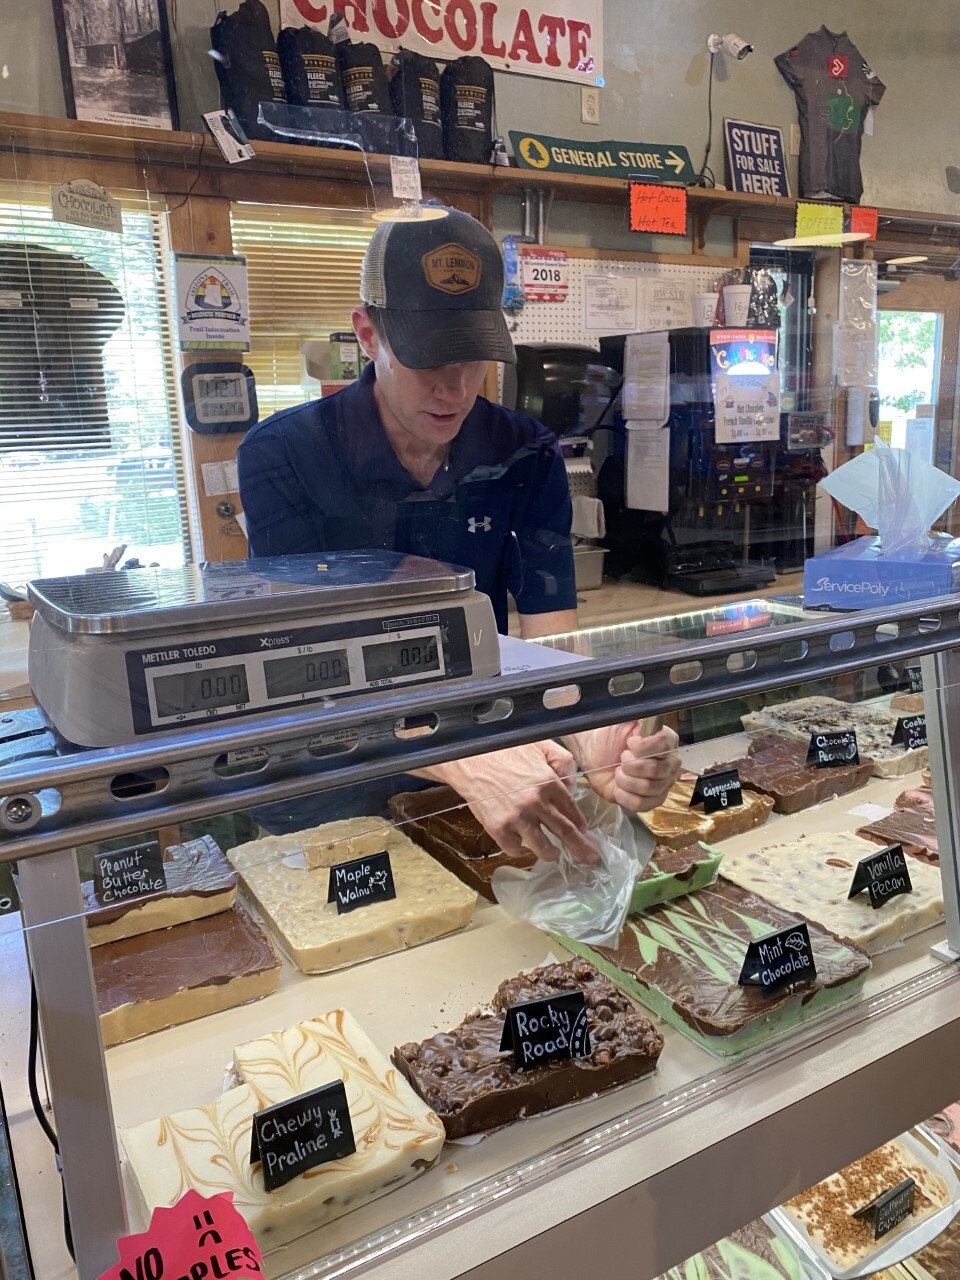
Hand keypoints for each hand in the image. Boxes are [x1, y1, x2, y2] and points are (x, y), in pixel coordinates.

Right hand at [421, 741, 597, 862]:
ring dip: (551, 854)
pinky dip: (519, 849)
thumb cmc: (503, 750)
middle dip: (581, 849)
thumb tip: (571, 784)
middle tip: (591, 859)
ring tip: (552, 854)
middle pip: (566, 833)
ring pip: (543, 848)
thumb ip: (560, 760)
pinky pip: (515, 849)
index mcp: (548, 782)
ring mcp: (517, 818)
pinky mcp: (498, 828)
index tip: (584, 831)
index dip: (580, 824)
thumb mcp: (538, 745)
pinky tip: (520, 843)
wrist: (469, 760)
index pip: (573, 810)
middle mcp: (536, 803)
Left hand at [572, 723, 681, 811]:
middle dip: (630, 765)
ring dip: (625, 780)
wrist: (595, 756)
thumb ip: (638, 720)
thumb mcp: (622, 721)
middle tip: (620, 759)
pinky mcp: (651, 801)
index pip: (663, 745)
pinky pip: (641, 804)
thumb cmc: (610, 738)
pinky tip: (619, 788)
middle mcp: (669, 763)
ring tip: (618, 772)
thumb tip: (648, 722)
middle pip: (655, 769)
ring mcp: (662, 784)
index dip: (641, 747)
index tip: (628, 743)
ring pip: (648, 788)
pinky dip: (624, 796)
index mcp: (667, 740)